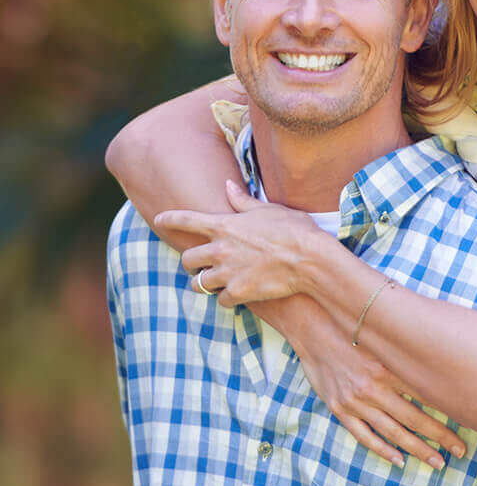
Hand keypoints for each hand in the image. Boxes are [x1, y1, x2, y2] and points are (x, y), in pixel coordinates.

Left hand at [156, 180, 321, 306]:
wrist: (310, 259)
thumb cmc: (294, 229)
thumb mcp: (268, 209)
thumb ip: (242, 200)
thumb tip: (228, 185)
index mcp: (225, 225)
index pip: (186, 219)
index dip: (169, 218)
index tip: (159, 218)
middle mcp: (220, 249)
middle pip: (187, 259)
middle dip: (192, 262)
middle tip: (202, 264)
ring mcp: (227, 273)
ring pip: (199, 284)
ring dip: (205, 283)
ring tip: (216, 282)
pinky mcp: (238, 292)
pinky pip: (221, 300)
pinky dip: (227, 298)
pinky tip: (238, 293)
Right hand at [251, 296, 466, 468]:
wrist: (313, 325)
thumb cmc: (351, 326)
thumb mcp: (381, 334)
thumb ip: (406, 348)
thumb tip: (437, 354)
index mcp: (389, 365)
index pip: (426, 394)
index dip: (448, 412)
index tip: (468, 424)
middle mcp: (374, 386)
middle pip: (414, 418)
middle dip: (440, 436)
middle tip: (460, 451)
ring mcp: (356, 400)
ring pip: (393, 431)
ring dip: (417, 449)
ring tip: (437, 461)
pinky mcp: (340, 408)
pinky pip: (364, 435)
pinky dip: (382, 449)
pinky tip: (398, 460)